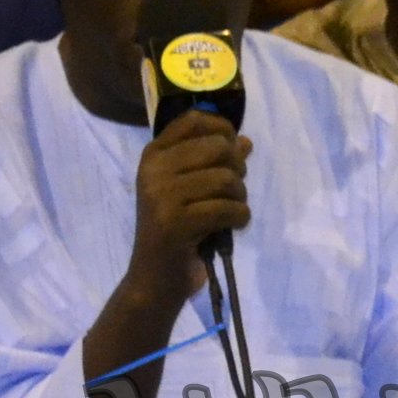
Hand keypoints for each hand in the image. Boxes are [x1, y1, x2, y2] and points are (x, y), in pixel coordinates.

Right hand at [125, 112, 253, 308]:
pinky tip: (232, 226)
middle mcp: (153, 170)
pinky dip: (240, 217)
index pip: (193, 120)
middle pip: (218, 147)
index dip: (223, 128)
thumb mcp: (193, 190)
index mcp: (154, 156)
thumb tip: (244, 140)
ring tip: (232, 211)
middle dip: (238, 169)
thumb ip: (214, 163)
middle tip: (233, 190)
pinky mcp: (175, 223)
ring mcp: (161, 196)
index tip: (232, 147)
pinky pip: (227, 209)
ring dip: (241, 197)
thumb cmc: (179, 229)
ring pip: (226, 179)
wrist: (155, 277)